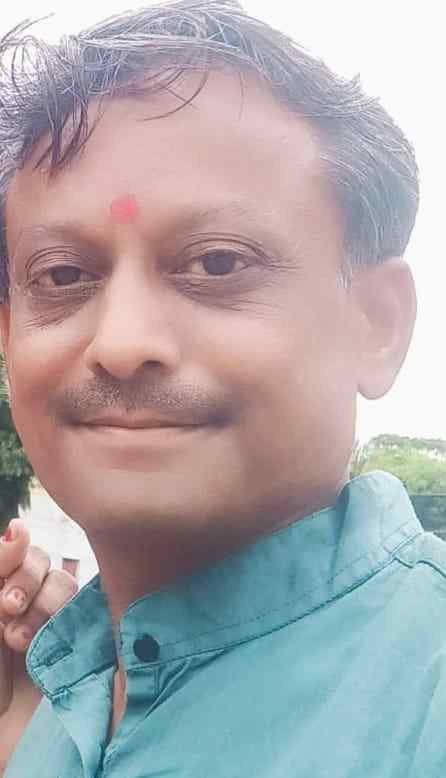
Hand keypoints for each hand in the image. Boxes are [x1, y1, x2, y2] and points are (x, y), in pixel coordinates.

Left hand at [0, 518, 77, 714]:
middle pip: (44, 562)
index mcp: (3, 592)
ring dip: (45, 608)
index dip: (14, 562)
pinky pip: (92, 610)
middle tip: (8, 615)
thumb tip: (20, 527)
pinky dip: (73, 621)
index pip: (21, 551)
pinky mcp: (85, 642)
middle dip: (27, 583)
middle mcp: (29, 603)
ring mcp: (58, 624)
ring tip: (22, 644)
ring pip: (66, 584)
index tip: (1, 598)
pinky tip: (53, 645)